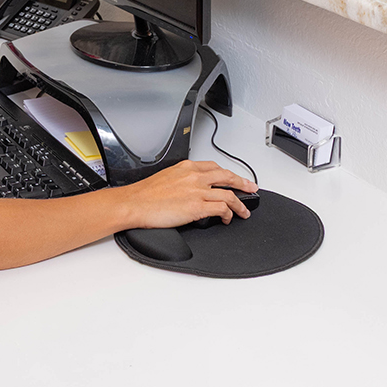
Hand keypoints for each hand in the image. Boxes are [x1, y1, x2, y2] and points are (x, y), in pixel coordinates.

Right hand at [121, 160, 257, 228]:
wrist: (135, 203)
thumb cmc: (145, 194)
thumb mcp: (166, 176)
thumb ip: (183, 179)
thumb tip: (192, 188)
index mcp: (187, 167)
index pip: (214, 167)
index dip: (228, 174)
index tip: (234, 179)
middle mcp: (195, 176)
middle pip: (227, 177)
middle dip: (243, 183)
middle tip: (251, 188)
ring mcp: (197, 191)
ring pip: (229, 194)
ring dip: (240, 204)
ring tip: (244, 211)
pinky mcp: (197, 207)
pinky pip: (222, 209)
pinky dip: (229, 214)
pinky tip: (228, 218)